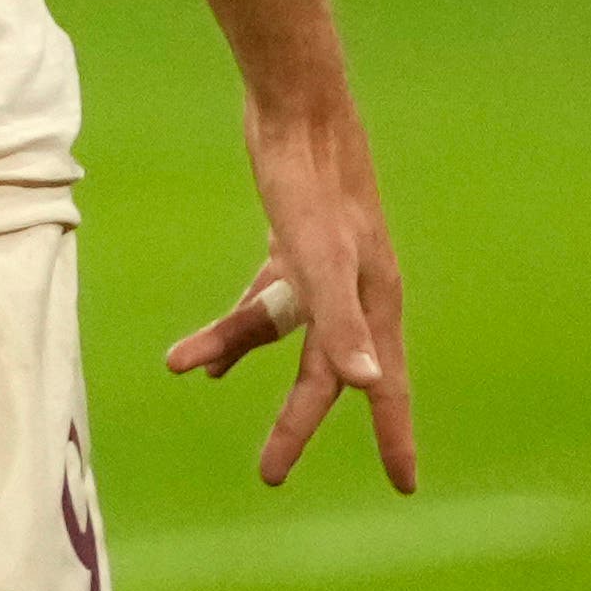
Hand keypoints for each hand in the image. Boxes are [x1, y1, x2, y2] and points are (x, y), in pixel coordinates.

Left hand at [166, 89, 418, 490]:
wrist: (296, 103)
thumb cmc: (311, 181)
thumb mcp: (317, 257)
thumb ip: (339, 323)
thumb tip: (368, 385)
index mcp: (372, 301)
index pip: (384, 387)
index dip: (392, 438)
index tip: (403, 487)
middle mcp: (356, 290)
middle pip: (324, 373)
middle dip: (296, 423)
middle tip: (271, 474)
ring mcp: (324, 269)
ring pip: (281, 333)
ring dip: (234, 353)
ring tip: (187, 369)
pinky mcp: (293, 244)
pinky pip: (265, 302)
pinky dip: (236, 326)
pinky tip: (201, 354)